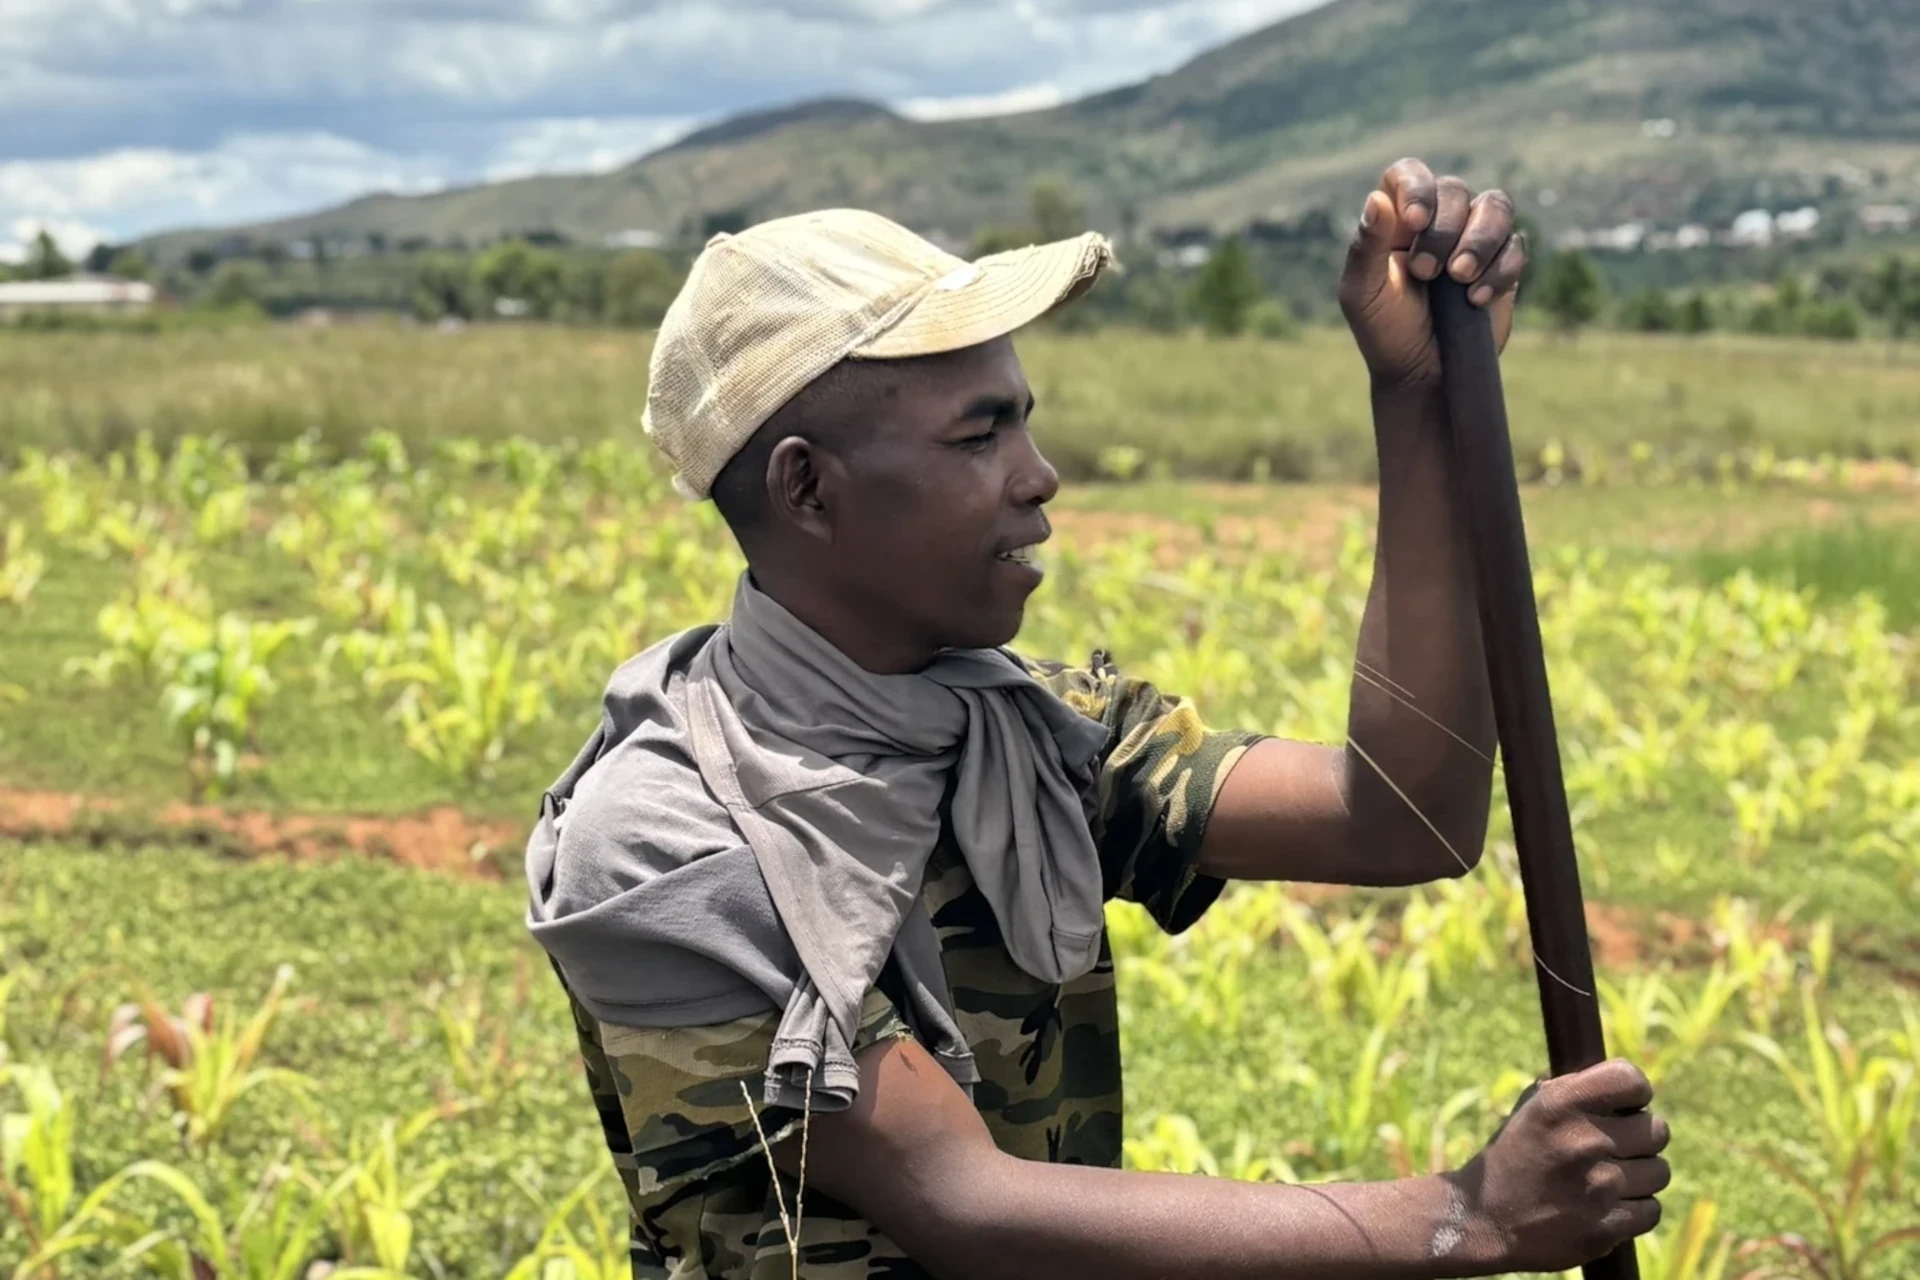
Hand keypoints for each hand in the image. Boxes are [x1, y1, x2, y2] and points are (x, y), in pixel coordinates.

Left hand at [1338, 157, 1527, 387]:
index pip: (1409, 173)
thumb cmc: (1385, 331)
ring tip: (1460, 278)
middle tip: (1427, 273)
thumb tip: (1377, 199)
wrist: (1423, 373)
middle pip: (1454, 190)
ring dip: (1480, 239)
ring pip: (1496, 205)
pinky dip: (1499, 270)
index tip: (1413, 221)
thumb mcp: (1363, 294)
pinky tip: (1476, 300)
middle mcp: (1438, 220)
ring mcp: (1474, 238)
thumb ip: (1366, 248)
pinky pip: (1516, 245)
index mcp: (1397, 220)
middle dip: (1443, 230)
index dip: (1416, 187)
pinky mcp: (1503, 264)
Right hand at [1444, 1059, 1671, 1274]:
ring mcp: (1597, 1187)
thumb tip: (1623, 1083)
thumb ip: (1575, 1091)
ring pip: (1659, 1171)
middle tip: (1616, 1147)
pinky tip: (1609, 1206)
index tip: (1624, 1106)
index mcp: (1560, 1103)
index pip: (1632, 1081)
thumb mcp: (1531, 1109)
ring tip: (1610, 1179)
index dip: (1635, 1093)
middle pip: (1656, 1130)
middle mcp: (1582, 1141)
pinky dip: (1636, 1209)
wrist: (1483, 1219)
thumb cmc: (1513, 1156)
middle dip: (1639, 1138)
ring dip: (1640, 1175)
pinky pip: (1652, 1210)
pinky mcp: (1606, 1228)